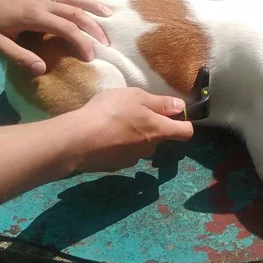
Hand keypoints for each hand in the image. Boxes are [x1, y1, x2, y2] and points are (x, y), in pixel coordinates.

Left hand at [0, 0, 112, 75]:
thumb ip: (19, 57)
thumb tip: (42, 70)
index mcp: (34, 16)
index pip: (67, 28)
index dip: (82, 43)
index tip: (91, 57)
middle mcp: (43, 2)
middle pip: (77, 12)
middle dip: (95, 28)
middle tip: (107, 44)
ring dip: (94, 7)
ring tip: (110, 16)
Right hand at [65, 88, 193, 172]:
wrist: (77, 140)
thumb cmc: (110, 112)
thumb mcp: (136, 97)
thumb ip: (160, 103)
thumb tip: (181, 107)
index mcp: (158, 130)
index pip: (185, 132)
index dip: (184, 123)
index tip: (175, 115)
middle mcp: (149, 148)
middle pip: (159, 137)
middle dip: (151, 126)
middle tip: (132, 112)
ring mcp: (132, 159)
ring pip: (140, 145)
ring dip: (133, 136)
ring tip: (114, 123)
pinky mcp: (115, 166)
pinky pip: (123, 153)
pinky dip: (118, 146)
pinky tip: (103, 136)